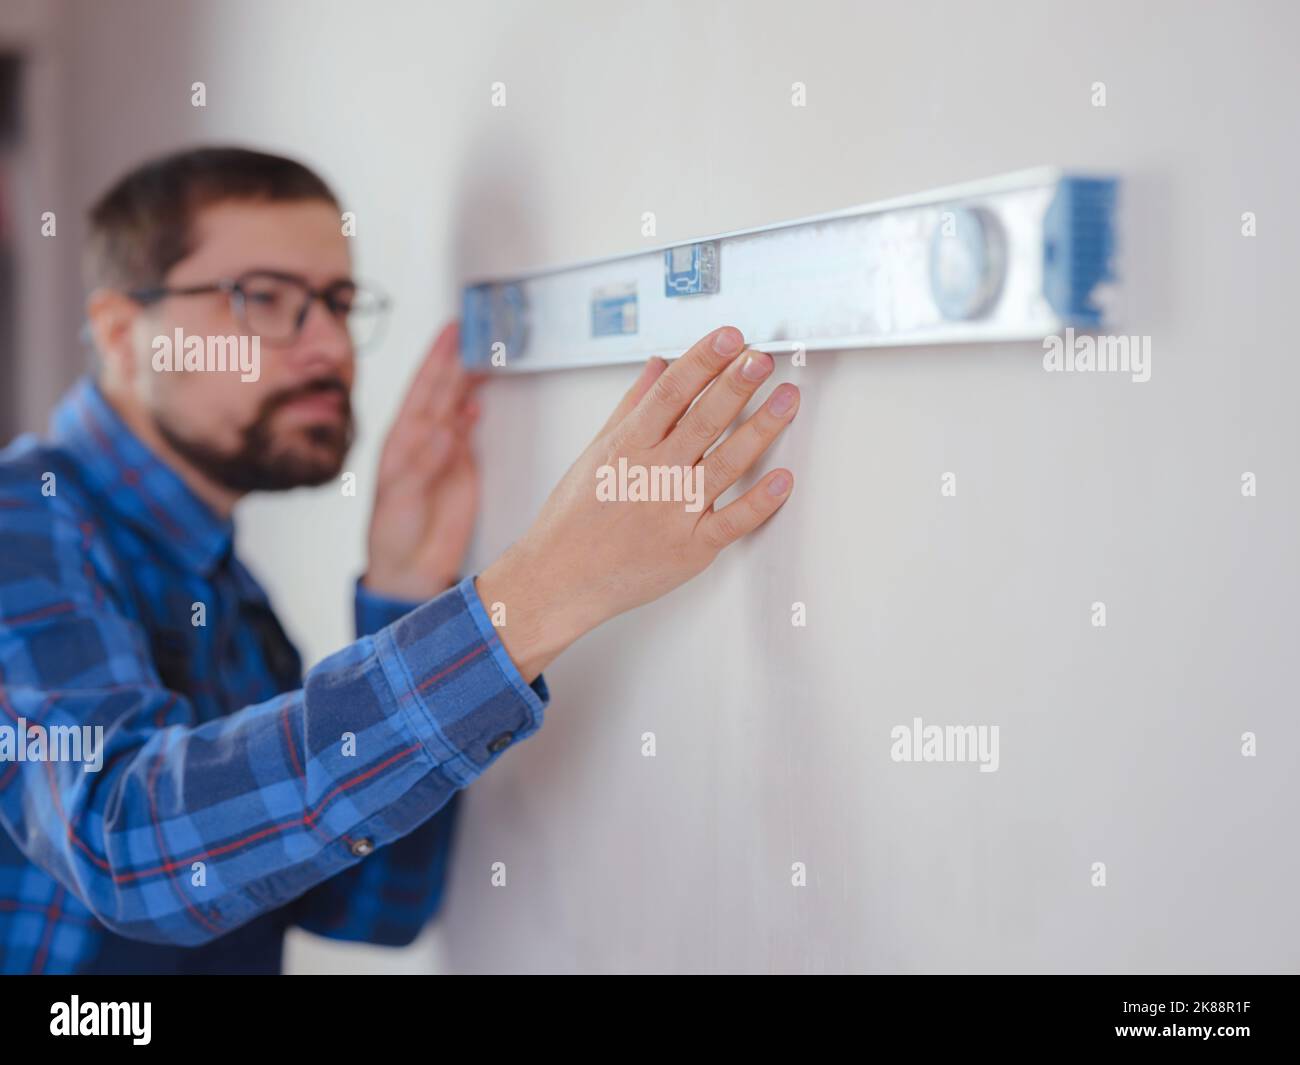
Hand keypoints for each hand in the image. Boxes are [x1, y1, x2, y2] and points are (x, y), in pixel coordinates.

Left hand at [364, 320, 483, 600]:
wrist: (409, 571)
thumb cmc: (391, 535)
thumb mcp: (399, 497)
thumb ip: (423, 463)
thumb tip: (446, 430)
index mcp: (400, 439)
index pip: (422, 388)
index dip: (437, 358)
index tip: (452, 331)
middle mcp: (421, 439)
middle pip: (443, 388)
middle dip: (458, 357)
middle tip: (476, 328)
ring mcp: (443, 452)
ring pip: (458, 404)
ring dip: (469, 379)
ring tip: (484, 353)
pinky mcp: (462, 469)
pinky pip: (469, 431)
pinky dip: (474, 412)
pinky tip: (479, 398)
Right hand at [475, 325, 798, 681]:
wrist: (559, 579)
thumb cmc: (573, 518)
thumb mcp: (596, 452)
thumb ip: (631, 407)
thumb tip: (658, 365)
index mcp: (628, 445)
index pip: (671, 392)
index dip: (703, 360)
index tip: (730, 336)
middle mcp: (653, 474)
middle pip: (703, 420)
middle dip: (737, 385)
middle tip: (764, 358)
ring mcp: (673, 512)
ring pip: (726, 463)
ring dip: (761, 429)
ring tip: (787, 399)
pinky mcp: (690, 549)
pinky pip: (732, 522)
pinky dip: (759, 502)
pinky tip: (784, 479)